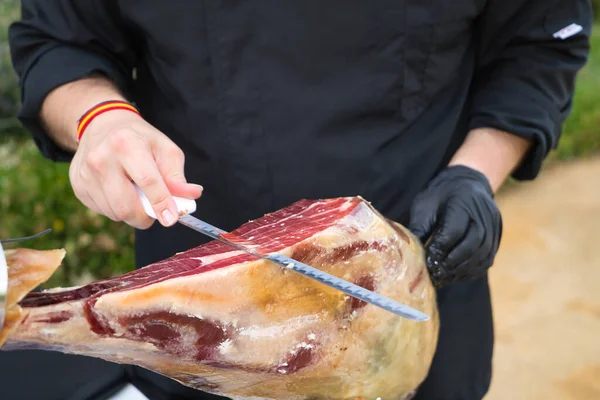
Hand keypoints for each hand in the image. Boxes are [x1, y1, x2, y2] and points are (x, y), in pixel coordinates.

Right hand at [69, 109, 202, 228]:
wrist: (102, 125)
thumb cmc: (140, 139)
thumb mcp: (164, 148)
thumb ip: (177, 174)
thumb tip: (191, 196)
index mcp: (126, 144)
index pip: (147, 180)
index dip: (161, 203)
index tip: (171, 218)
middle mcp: (100, 159)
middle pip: (125, 206)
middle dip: (145, 216)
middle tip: (155, 210)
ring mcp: (85, 174)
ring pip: (115, 213)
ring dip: (132, 212)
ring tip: (136, 193)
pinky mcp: (78, 187)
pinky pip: (103, 211)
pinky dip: (117, 208)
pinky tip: (119, 190)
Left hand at [408, 165, 502, 287]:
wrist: (467, 183)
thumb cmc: (441, 195)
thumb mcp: (425, 204)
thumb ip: (420, 226)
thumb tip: (409, 251)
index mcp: (463, 203)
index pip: (454, 231)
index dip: (440, 249)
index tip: (426, 261)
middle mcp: (483, 215)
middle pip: (471, 245)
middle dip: (452, 263)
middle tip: (435, 274)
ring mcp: (493, 227)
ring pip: (482, 255)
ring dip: (462, 271)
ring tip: (443, 278)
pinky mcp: (497, 237)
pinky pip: (487, 259)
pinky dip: (471, 271)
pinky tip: (456, 276)